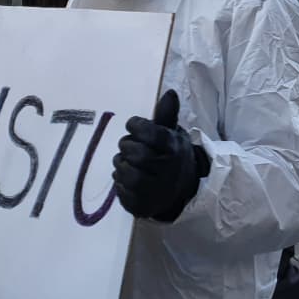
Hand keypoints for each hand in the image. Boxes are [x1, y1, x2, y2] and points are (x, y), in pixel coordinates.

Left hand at [113, 90, 209, 220]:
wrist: (179, 190)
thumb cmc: (170, 156)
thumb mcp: (171, 135)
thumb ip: (166, 116)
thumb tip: (170, 92)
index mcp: (175, 149)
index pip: (152, 133)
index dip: (137, 126)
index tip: (133, 125)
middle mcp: (168, 171)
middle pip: (136, 154)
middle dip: (126, 146)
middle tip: (128, 146)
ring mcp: (156, 191)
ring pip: (125, 173)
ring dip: (120, 164)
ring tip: (127, 162)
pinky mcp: (142, 206)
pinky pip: (121, 191)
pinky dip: (119, 182)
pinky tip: (127, 178)